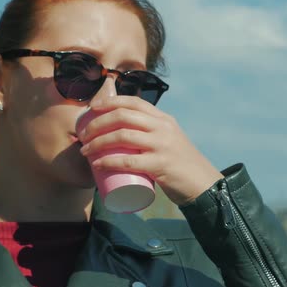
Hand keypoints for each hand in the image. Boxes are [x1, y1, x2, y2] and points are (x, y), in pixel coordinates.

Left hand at [77, 96, 222, 205]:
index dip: (109, 102)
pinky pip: (129, 160)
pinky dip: (109, 161)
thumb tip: (121, 130)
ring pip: (122, 136)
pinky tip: (97, 164)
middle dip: (97, 123)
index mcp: (163, 119)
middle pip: (122, 116)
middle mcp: (163, 127)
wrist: (203, 185)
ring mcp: (162, 145)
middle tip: (83, 135)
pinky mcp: (161, 165)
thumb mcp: (168, 139)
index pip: (133, 101)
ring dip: (97, 142)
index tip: (91, 109)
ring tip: (85, 150)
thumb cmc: (179, 164)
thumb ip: (151, 132)